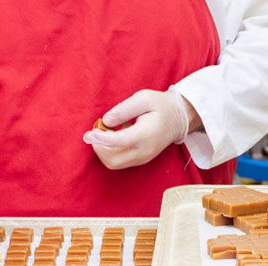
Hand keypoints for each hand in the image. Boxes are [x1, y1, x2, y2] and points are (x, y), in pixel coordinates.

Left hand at [83, 86, 200, 169]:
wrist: (178, 119)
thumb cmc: (160, 106)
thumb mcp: (144, 98)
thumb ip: (124, 109)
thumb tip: (106, 121)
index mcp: (145, 135)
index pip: (118, 143)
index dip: (101, 139)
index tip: (89, 132)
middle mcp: (143, 151)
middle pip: (112, 160)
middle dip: (98, 147)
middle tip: (94, 132)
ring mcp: (142, 158)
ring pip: (113, 164)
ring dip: (102, 151)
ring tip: (103, 133)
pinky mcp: (140, 160)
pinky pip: (119, 162)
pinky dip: (109, 153)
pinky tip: (111, 138)